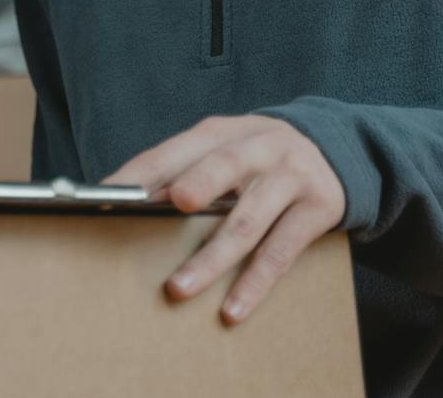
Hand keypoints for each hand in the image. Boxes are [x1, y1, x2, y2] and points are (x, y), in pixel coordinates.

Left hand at [107, 115, 344, 324]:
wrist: (336, 150)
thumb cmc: (259, 158)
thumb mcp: (224, 150)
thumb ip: (184, 171)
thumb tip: (131, 202)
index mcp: (223, 131)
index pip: (175, 150)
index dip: (141, 172)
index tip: (106, 195)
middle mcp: (259, 148)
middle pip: (224, 166)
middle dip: (198, 183)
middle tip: (171, 203)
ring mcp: (291, 178)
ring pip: (246, 222)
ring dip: (211, 258)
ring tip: (179, 287)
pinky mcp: (318, 209)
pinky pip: (280, 252)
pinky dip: (254, 284)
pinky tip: (232, 309)